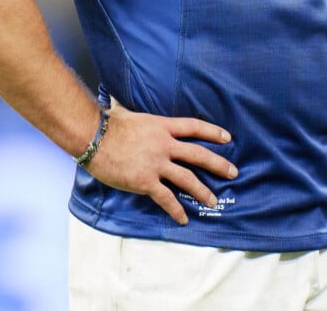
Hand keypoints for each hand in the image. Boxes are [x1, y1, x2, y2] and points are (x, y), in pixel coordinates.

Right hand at [88, 102, 236, 224]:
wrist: (93, 137)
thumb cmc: (108, 124)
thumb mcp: (132, 114)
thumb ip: (142, 119)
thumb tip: (135, 108)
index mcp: (162, 126)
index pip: (193, 127)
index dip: (212, 132)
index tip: (227, 137)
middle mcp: (164, 144)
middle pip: (198, 154)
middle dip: (218, 164)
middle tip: (233, 172)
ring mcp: (156, 164)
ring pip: (187, 179)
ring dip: (202, 191)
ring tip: (213, 201)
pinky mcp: (145, 182)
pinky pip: (166, 198)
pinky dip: (176, 210)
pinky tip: (183, 218)